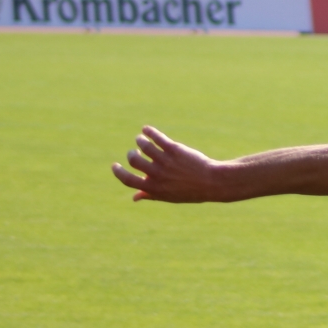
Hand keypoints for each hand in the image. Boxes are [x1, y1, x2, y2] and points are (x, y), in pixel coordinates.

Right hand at [110, 126, 225, 201]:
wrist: (212, 182)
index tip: (115, 165)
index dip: (118, 172)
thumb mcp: (169, 197)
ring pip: (144, 146)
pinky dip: (149, 132)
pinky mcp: (174, 149)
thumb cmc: (190, 191)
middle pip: (134, 160)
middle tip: (134, 152)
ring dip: (140, 141)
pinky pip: (157, 137)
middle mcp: (157, 174)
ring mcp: (165, 161)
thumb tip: (134, 197)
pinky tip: (146, 130)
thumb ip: (150, 195)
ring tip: (141, 139)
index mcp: (153, 188)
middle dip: (131, 154)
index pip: (128, 180)